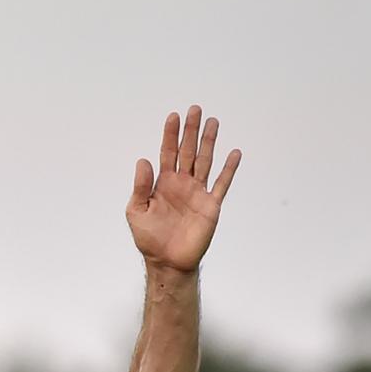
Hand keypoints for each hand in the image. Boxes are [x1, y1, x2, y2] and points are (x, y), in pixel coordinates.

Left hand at [127, 106, 240, 273]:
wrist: (167, 261)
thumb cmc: (150, 239)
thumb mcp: (136, 212)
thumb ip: (140, 187)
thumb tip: (143, 161)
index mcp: (163, 184)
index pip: (168, 154)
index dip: (170, 136)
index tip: (173, 116)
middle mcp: (182, 184)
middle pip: (188, 151)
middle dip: (191, 131)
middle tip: (195, 110)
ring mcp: (198, 193)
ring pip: (205, 161)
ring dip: (209, 142)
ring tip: (213, 122)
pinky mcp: (211, 205)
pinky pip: (222, 183)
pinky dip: (229, 169)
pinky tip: (234, 153)